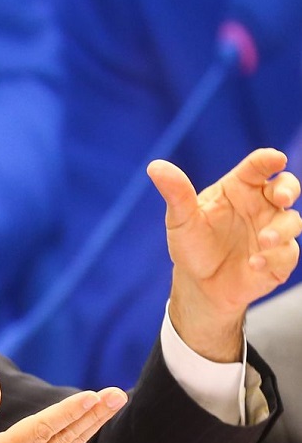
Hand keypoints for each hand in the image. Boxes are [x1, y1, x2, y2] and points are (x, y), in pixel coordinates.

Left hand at [148, 148, 301, 361]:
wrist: (199, 284)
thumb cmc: (192, 245)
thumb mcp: (180, 219)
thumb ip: (175, 193)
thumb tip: (154, 166)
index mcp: (239, 189)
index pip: (257, 167)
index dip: (268, 159)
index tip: (275, 159)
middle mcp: (260, 206)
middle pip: (286, 187)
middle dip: (288, 188)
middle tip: (281, 196)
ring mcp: (272, 231)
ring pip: (291, 221)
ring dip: (279, 229)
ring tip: (262, 240)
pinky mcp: (280, 258)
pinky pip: (287, 253)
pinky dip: (273, 257)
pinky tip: (254, 264)